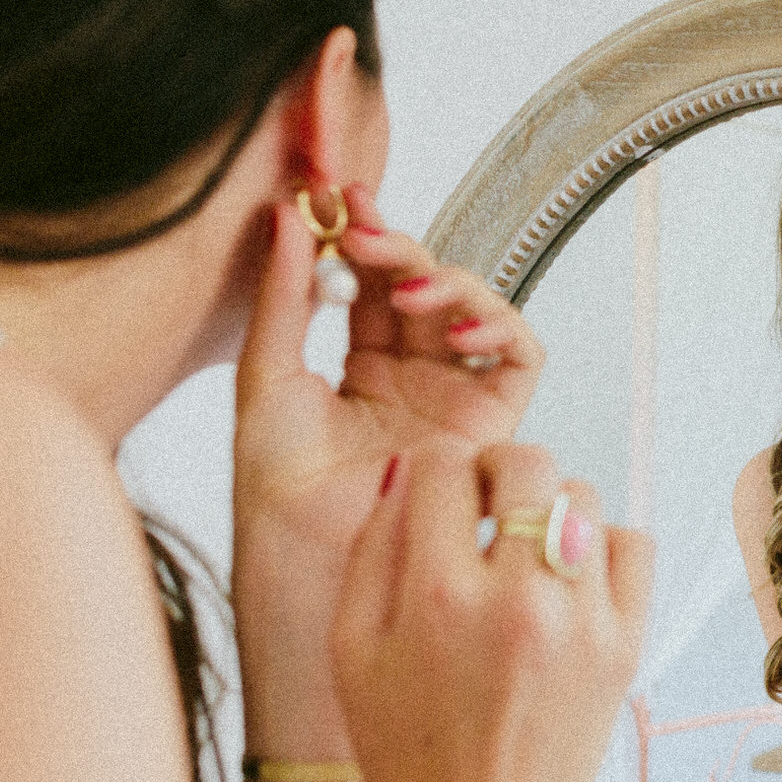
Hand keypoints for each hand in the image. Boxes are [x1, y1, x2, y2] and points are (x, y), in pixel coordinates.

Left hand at [231, 184, 544, 757]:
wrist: (314, 586)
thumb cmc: (279, 511)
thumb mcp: (265, 389)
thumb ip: (281, 303)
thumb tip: (285, 218)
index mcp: (353, 370)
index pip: (366, 281)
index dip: (359, 232)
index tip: (335, 195)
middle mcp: (408, 380)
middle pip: (421, 284)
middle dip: (398, 246)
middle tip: (363, 229)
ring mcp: (452, 401)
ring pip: (470, 309)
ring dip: (447, 281)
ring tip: (404, 285)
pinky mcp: (490, 428)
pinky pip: (516, 359)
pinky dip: (496, 326)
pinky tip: (451, 325)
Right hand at [331, 441, 651, 781]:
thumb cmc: (401, 748)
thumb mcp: (350, 647)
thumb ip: (373, 546)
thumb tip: (407, 471)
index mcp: (437, 598)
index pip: (445, 465)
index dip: (434, 469)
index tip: (437, 494)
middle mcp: (518, 602)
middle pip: (528, 462)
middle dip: (498, 471)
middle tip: (485, 507)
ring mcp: (583, 625)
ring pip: (584, 498)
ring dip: (550, 510)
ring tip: (523, 557)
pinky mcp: (626, 648)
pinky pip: (633, 546)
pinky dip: (603, 548)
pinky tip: (568, 584)